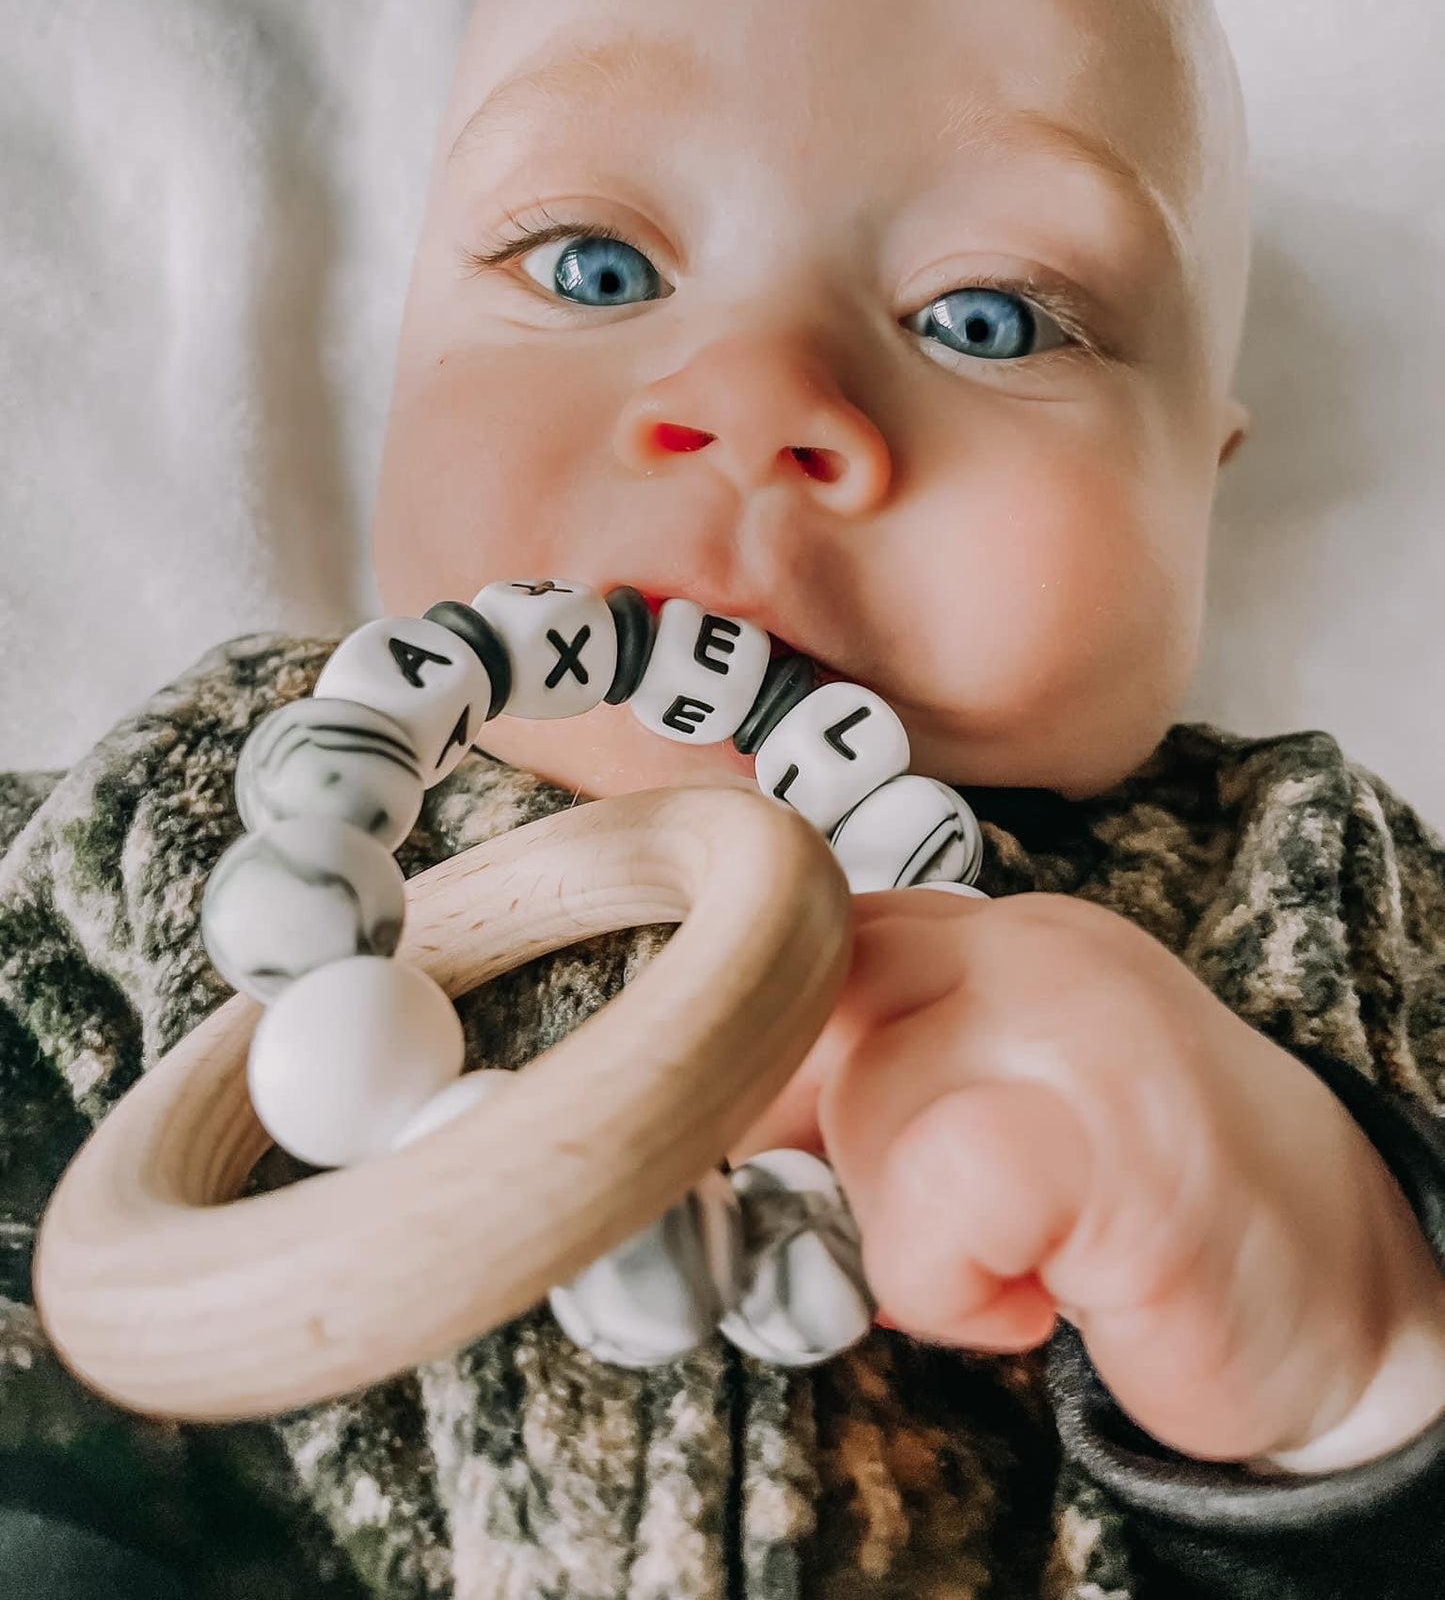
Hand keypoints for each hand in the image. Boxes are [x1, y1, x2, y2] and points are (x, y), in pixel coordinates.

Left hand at [729, 888, 1444, 1470]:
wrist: (1343, 1295)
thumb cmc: (1141, 1211)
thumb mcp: (994, 1101)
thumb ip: (873, 1075)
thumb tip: (707, 1111)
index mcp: (1001, 933)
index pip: (812, 935)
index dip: (765, 1048)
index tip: (771, 1134)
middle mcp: (1039, 951)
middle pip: (817, 1016)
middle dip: (834, 1149)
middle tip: (940, 1223)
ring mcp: (1084, 1030)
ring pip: (869, 1111)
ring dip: (910, 1236)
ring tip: (1025, 1257)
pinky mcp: (1121, 1140)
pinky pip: (943, 1200)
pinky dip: (961, 1288)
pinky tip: (1046, 1300)